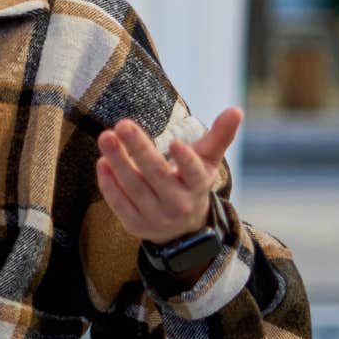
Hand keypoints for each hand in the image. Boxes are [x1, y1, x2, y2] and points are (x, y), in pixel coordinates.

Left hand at [94, 107, 240, 243]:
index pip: (194, 173)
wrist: (181, 230)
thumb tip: (236, 109)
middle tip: (123, 124)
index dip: (186, 160)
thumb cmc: (191, 183)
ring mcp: (156, 217)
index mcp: (198, 186)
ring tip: (106, 137)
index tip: (176, 142)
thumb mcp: (207, 162)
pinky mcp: (135, 224)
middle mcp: (178, 204)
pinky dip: (109, 184)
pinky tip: (102, 162)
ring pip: (134, 188)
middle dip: (139, 149)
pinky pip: (120, 204)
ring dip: (118, 162)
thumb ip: (219, 136)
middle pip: (157, 175)